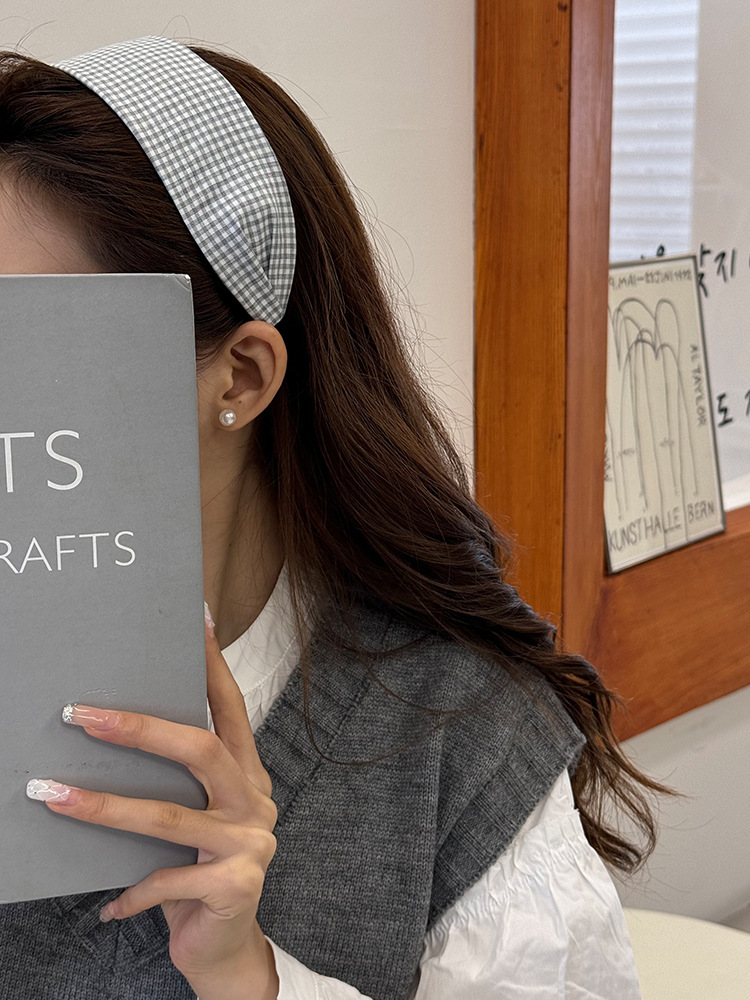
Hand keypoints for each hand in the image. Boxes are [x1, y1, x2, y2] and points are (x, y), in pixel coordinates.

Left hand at [29, 616, 279, 999]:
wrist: (227, 947)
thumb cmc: (199, 871)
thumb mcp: (193, 819)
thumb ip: (175, 784)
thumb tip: (113, 731)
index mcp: (247, 774)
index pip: (230, 708)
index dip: (213, 665)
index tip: (195, 621)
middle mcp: (255, 800)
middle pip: (199, 750)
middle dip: (138, 729)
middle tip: (81, 715)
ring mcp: (250, 843)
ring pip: (169, 816)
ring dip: (103, 807)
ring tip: (51, 795)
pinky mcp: (236, 885)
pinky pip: (167, 881)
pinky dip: (131, 892)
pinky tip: (107, 906)